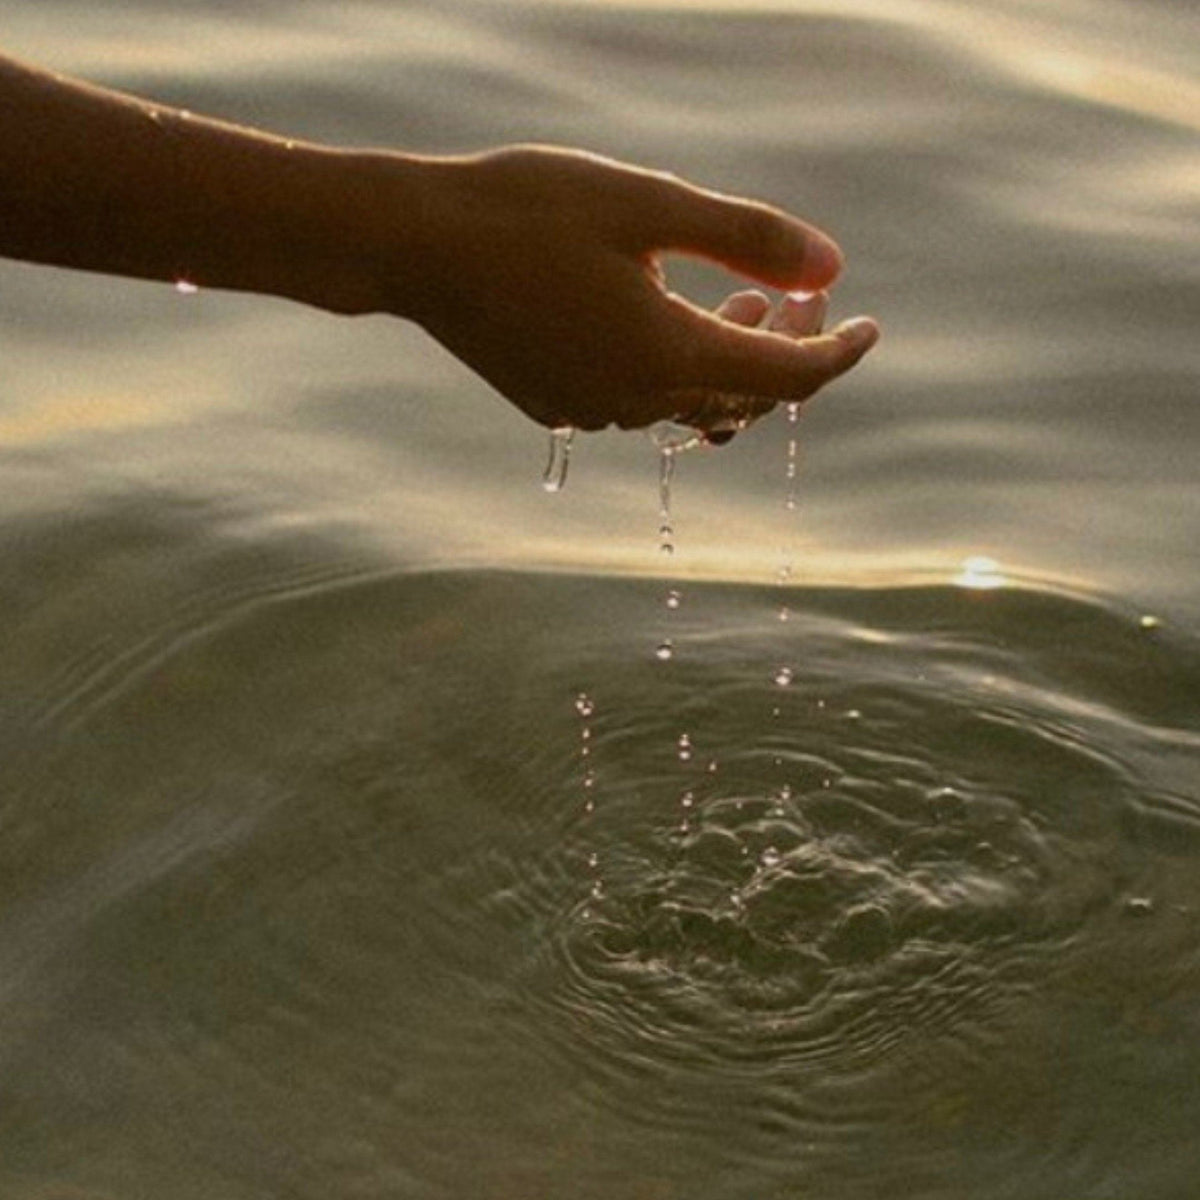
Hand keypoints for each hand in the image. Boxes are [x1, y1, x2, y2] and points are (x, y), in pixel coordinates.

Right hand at [377, 146, 877, 432]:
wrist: (417, 246)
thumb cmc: (530, 210)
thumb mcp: (649, 205)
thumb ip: (747, 237)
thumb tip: (831, 267)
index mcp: (666, 355)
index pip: (787, 379)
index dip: (837, 353)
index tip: (869, 325)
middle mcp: (633, 401)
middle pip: (741, 397)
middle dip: (783, 349)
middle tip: (793, 290)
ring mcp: (591, 411)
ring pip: (689, 402)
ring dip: (727, 356)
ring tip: (737, 298)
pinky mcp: (556, 404)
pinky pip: (637, 399)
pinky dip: (671, 365)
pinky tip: (657, 312)